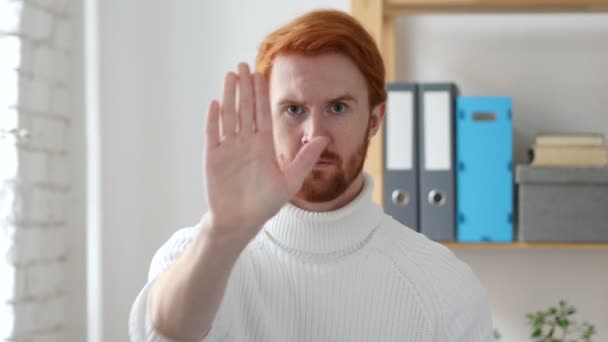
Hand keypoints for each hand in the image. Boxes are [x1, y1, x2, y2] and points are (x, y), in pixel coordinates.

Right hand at [203, 63, 328, 243]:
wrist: (240, 222)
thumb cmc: (265, 204)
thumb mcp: (290, 180)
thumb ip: (305, 158)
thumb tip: (324, 137)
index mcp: (263, 146)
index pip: (262, 114)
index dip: (261, 94)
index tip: (261, 74)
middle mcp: (246, 143)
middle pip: (245, 109)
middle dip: (244, 87)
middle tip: (242, 65)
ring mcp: (228, 149)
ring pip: (229, 117)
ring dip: (229, 96)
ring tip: (230, 76)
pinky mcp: (213, 158)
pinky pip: (213, 135)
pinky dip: (213, 119)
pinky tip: (215, 103)